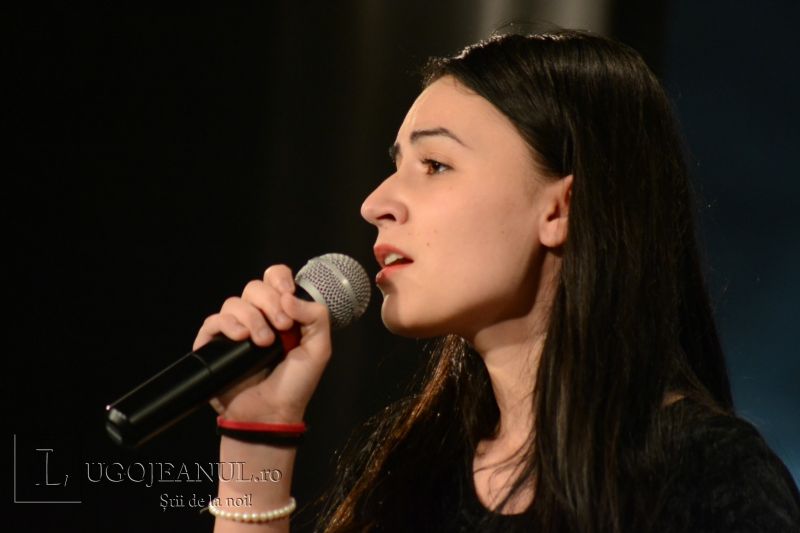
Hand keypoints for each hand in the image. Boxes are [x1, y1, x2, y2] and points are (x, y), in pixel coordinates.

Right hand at [193, 265, 331, 422]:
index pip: (275, 278)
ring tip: (263, 342)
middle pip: (254, 287)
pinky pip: (213, 321)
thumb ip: (316, 317)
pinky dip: (227, 325)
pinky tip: (240, 338)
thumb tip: (289, 297)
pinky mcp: (214, 345)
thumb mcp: (318, 349)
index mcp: (282, 313)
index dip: (279, 279)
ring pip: (234, 302)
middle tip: (283, 327)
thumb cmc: (295, 385)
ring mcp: (235, 330)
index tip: (287, 294)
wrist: (271, 414)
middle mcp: (257, 317)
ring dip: (251, 318)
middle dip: (270, 303)